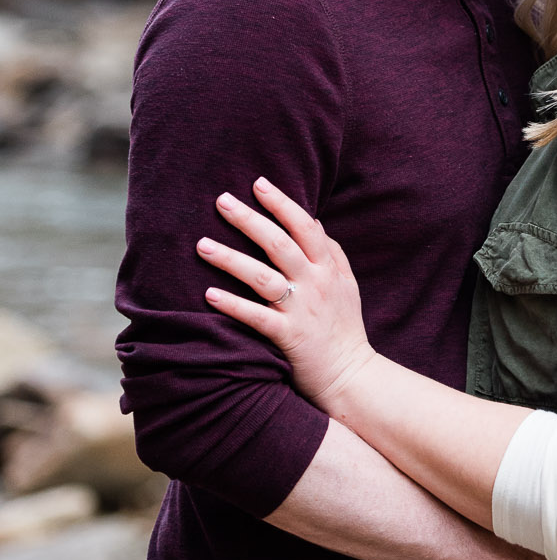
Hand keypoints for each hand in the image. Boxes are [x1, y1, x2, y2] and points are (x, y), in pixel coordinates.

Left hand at [198, 179, 374, 411]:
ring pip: (263, 277)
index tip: (258, 183)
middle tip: (221, 201)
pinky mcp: (289, 336)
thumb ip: (333, 253)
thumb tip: (315, 221)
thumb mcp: (347, 285)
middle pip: (279, 244)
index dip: (282, 203)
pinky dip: (233, 305)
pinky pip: (256, 317)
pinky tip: (209, 294)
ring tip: (202, 245)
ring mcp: (302, 310)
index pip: (305, 226)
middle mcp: (316, 284)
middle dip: (249, 220)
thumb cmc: (344, 328)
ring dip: (231, 259)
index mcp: (329, 268)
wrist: (351, 376)